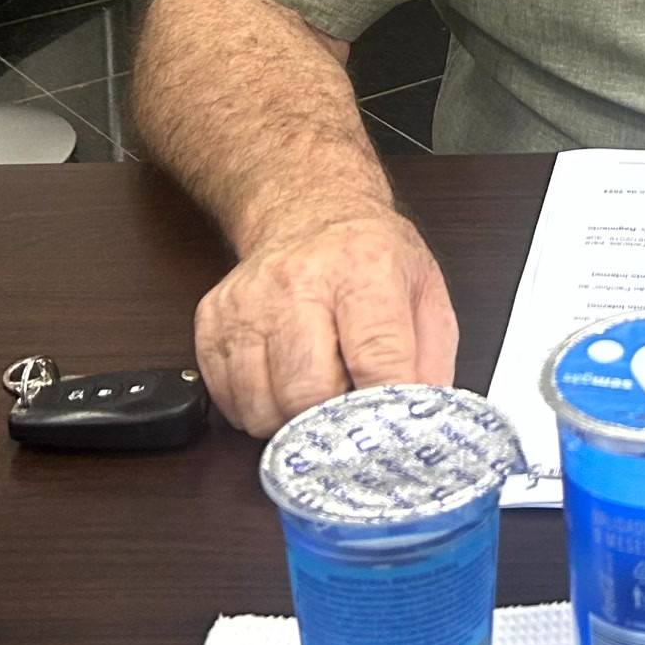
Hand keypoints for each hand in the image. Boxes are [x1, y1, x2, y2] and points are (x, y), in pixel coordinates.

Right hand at [193, 202, 458, 434]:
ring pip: (262, 405)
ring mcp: (249, 300)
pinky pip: (229, 399)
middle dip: (333, 421)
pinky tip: (280, 384)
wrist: (308, 212)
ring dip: (291, 421)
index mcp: (365, 269)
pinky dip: (257, 409)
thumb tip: (422, 422)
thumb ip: (431, 359)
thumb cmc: (370, 259)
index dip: (384, 407)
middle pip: (309, 391)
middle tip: (347, 413)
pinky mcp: (213, 319)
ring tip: (314, 396)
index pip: (376, 357)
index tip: (388, 432)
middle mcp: (299, 280)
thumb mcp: (424, 291)